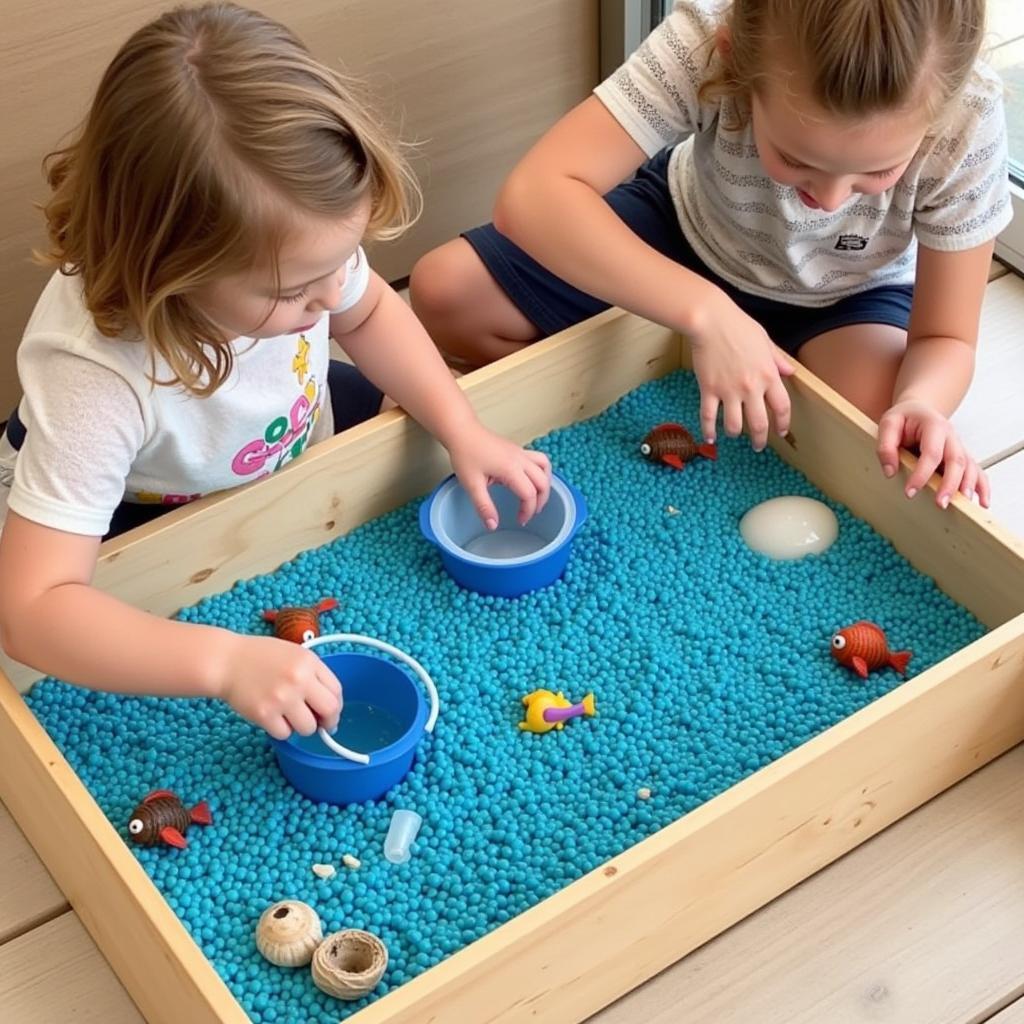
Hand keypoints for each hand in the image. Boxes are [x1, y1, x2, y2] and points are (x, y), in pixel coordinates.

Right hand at [211, 634, 342, 739]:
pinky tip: (273, 717)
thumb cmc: (260, 657)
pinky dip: (281, 729)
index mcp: (309, 662)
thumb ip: (313, 674)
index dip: (336, 704)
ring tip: (290, 716)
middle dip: (328, 721)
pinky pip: (285, 734)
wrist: (226, 661)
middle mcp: (298, 679)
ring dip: (302, 726)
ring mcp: (282, 698)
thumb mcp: (294, 654)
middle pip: (330, 710)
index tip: (331, 712)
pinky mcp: (265, 714)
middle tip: (321, 724)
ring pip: (308, 728)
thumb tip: (329, 705)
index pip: (336, 690)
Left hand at [446, 424, 551, 529]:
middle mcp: (520, 459)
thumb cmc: (465, 454)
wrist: (462, 431)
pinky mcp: (517, 449)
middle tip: (530, 513)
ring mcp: (520, 452)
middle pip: (543, 482)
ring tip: (536, 497)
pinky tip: (530, 480)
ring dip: (545, 484)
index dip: (528, 511)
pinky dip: (541, 472)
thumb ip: (483, 506)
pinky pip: (539, 459)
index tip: (520, 520)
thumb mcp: (472, 484)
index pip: (529, 494)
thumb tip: (492, 525)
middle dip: (540, 501)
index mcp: (511, 469)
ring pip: (545, 468)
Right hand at [689, 289, 793, 450]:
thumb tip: (789, 372)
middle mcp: (751, 388)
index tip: (780, 432)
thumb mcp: (765, 341)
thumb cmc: (738, 326)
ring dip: (735, 434)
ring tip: (733, 435)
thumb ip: (777, 360)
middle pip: (759, 424)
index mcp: (768, 375)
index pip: (781, 407)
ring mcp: (728, 391)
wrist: (711, 321)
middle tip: (757, 446)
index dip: (782, 423)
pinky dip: (708, 430)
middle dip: (759, 439)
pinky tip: (710, 438)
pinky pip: (708, 416)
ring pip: (734, 425)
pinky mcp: (709, 390)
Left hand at [877, 399, 989, 507]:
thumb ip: (886, 446)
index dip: (922, 473)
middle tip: (941, 503)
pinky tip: (983, 502)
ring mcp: (958, 447)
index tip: (910, 492)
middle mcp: (951, 436)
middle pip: (956, 460)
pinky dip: (982, 486)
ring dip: (968, 486)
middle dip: (950, 484)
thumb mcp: (889, 424)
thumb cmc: (904, 418)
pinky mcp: (961, 457)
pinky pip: (976, 471)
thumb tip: (890, 472)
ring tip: (962, 505)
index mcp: (934, 426)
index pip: (931, 452)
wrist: (918, 411)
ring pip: (969, 467)